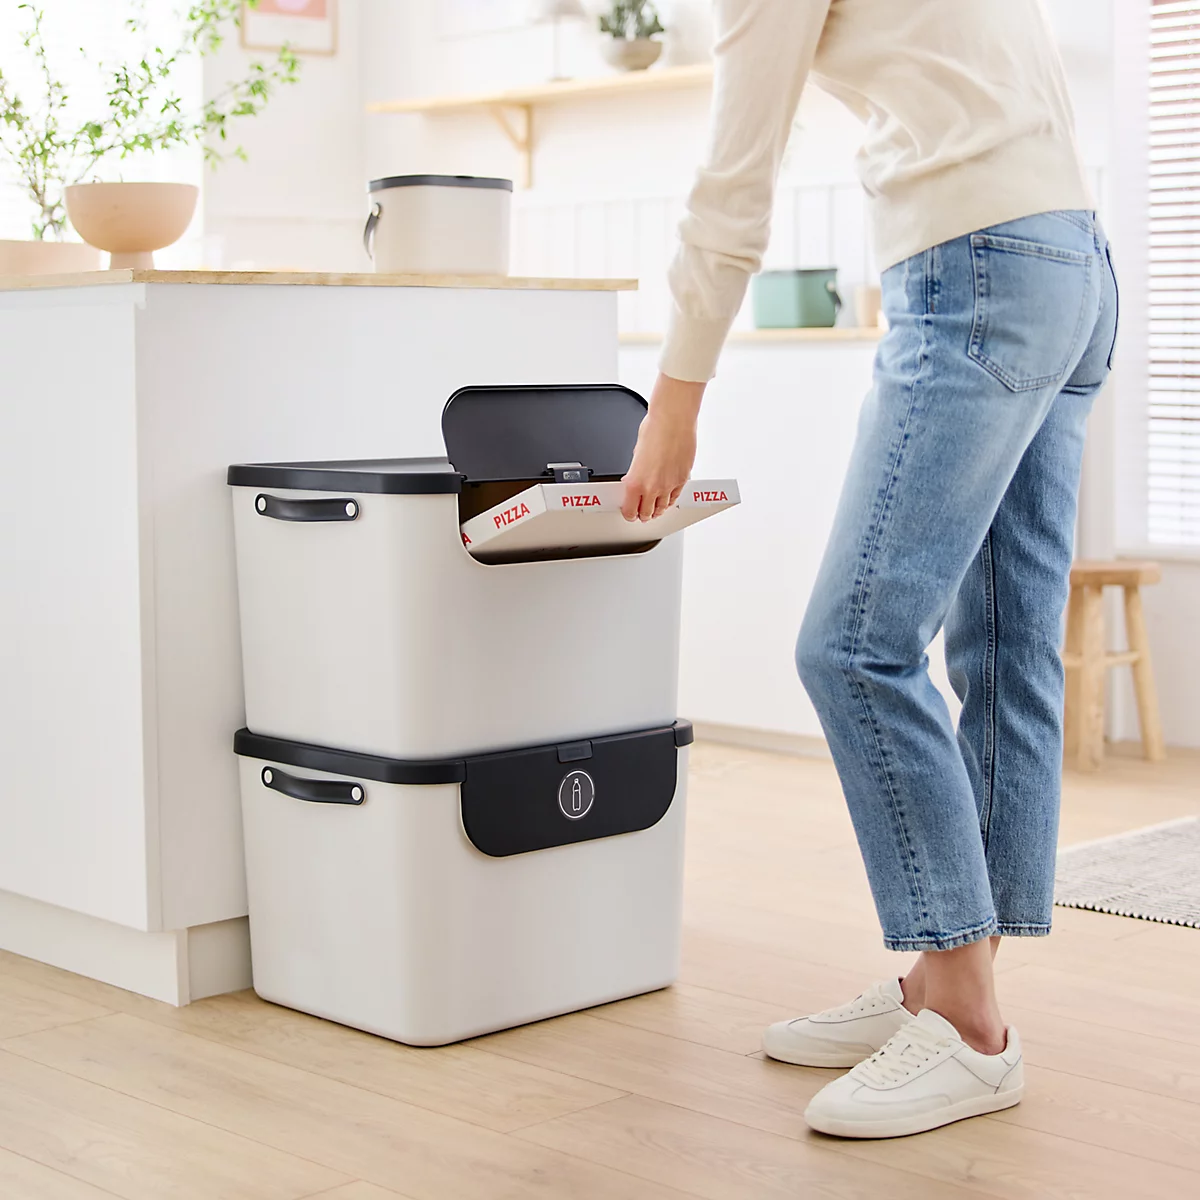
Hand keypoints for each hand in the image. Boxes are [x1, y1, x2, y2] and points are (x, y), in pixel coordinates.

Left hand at [621, 373, 705, 521]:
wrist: (673, 419)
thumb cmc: (655, 428)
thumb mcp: (637, 452)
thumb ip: (636, 469)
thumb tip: (636, 475)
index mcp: (634, 482)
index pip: (630, 510)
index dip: (629, 514)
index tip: (629, 512)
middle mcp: (652, 487)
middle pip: (646, 513)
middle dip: (642, 515)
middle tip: (640, 514)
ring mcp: (669, 485)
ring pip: (662, 508)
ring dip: (657, 510)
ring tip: (654, 509)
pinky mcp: (682, 479)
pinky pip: (675, 497)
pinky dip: (670, 500)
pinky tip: (667, 499)